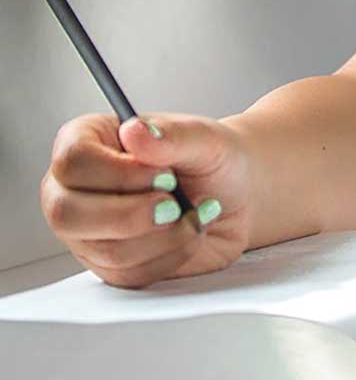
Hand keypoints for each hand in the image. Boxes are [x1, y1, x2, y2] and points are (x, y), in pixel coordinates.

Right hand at [40, 114, 251, 287]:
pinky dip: (172, 256)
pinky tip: (189, 233)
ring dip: (164, 237)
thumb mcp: (204, 139)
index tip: (165, 175)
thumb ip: (172, 136)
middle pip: (67, 214)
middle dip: (131, 215)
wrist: (237, 195)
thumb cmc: (214, 159)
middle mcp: (75, 189)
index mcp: (87, 142)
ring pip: (106, 250)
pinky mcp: (111, 265)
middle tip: (175, 204)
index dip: (119, 174)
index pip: (72, 161)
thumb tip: (135, 132)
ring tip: (193, 214)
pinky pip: (131, 274)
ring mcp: (88, 231)